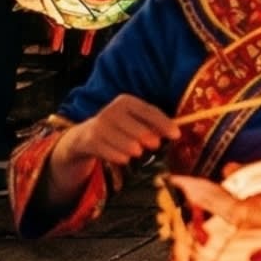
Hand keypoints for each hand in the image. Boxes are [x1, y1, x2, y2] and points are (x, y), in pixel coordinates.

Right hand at [54, 93, 180, 172]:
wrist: (84, 137)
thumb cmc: (118, 129)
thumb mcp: (134, 122)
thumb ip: (153, 126)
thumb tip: (174, 134)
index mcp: (126, 102)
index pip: (150, 112)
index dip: (164, 124)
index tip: (176, 135)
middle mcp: (112, 110)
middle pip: (140, 130)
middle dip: (150, 139)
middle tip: (155, 145)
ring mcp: (100, 125)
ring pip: (128, 144)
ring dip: (136, 150)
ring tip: (137, 152)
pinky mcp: (90, 141)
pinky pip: (112, 153)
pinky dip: (120, 157)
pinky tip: (123, 159)